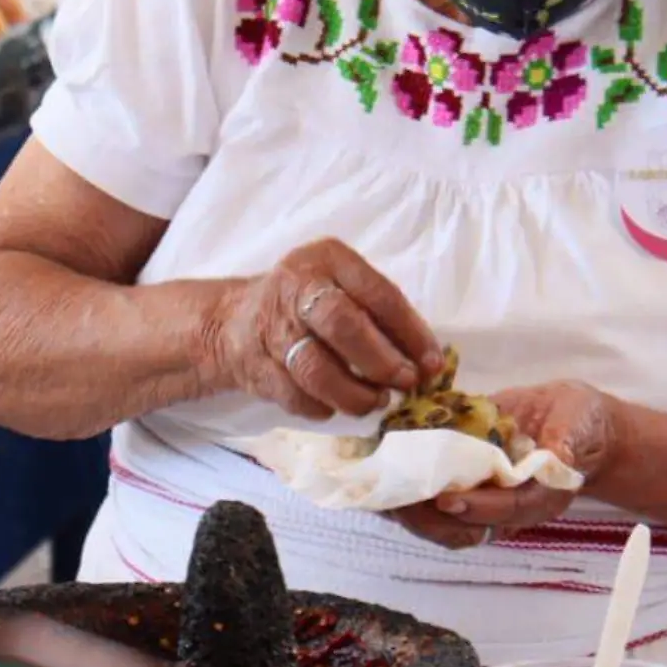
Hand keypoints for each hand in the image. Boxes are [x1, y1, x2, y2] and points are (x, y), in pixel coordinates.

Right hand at [209, 238, 443, 422]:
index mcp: (328, 259)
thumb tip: (427, 362)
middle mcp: (296, 286)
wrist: (234, 319)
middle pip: (342, 325)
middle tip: (405, 383)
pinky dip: (321, 407)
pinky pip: (295, 396)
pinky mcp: (255, 365)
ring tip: (376, 401)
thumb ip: (382, 316)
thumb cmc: (309, 304)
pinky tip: (335, 405)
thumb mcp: (343, 288)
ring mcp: (272, 327)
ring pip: (316, 369)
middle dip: (381, 361)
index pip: (378, 293)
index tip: (432, 363)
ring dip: (355, 394)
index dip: (411, 332)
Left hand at [385, 380, 618, 549]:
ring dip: (409, 510)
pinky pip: (431, 497)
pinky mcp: (463, 480)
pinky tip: (379, 477)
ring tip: (379, 492)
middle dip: (428, 517)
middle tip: (397, 497)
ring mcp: (480, 495)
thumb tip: (560, 454)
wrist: (571, 420)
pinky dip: (405, 490)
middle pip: (462, 528)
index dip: (476, 508)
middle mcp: (504, 505)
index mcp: (537, 498)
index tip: (448, 498)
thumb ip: (569, 441)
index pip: (504, 512)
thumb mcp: (579, 426)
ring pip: (441, 520)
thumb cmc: (579, 425)